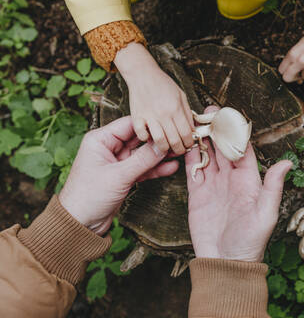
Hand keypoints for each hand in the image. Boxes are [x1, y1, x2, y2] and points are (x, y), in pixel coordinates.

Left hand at [59, 116, 178, 234]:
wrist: (79, 224)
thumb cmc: (88, 197)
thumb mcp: (118, 176)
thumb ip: (143, 159)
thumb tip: (163, 145)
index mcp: (100, 139)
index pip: (130, 124)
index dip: (150, 125)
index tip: (169, 126)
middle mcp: (108, 147)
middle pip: (139, 138)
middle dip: (158, 140)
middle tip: (178, 139)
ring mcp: (117, 162)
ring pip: (143, 154)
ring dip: (160, 155)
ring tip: (180, 152)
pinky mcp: (124, 176)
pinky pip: (143, 168)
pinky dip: (156, 169)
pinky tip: (171, 167)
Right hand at [114, 42, 194, 154]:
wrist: (143, 74)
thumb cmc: (163, 84)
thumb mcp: (181, 96)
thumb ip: (187, 113)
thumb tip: (192, 130)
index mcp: (176, 108)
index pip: (186, 134)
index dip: (189, 143)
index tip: (189, 144)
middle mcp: (163, 114)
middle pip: (174, 141)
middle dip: (179, 149)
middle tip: (179, 149)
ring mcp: (149, 116)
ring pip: (159, 141)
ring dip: (164, 148)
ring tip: (167, 147)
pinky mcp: (137, 116)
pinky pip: (141, 135)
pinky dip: (146, 139)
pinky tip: (150, 136)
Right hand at [185, 107, 291, 261]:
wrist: (226, 261)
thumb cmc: (251, 240)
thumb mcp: (265, 213)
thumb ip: (273, 187)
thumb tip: (288, 163)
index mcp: (248, 179)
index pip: (241, 148)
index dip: (234, 131)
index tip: (227, 114)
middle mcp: (231, 178)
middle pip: (222, 147)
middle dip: (215, 129)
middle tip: (207, 111)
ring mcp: (213, 185)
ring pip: (206, 155)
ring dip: (201, 139)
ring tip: (192, 121)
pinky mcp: (197, 194)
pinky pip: (192, 170)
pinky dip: (188, 156)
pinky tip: (183, 143)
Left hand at [279, 18, 303, 81]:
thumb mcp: (300, 45)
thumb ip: (295, 58)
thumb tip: (293, 71)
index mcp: (292, 53)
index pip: (281, 70)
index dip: (286, 71)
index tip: (290, 71)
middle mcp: (300, 60)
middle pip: (287, 78)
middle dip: (293, 77)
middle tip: (299, 74)